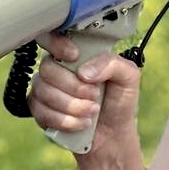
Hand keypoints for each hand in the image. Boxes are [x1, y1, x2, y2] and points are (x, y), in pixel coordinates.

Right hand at [27, 32, 141, 152]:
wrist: (113, 133)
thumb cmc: (120, 100)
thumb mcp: (128, 77)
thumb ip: (112, 64)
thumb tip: (83, 71)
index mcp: (77, 54)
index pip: (52, 37)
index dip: (57, 44)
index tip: (74, 56)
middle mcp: (57, 68)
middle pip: (47, 68)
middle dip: (74, 86)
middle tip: (95, 95)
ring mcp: (45, 89)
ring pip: (43, 91)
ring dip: (72, 106)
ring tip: (92, 111)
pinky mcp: (40, 110)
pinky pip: (40, 112)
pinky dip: (64, 120)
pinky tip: (81, 123)